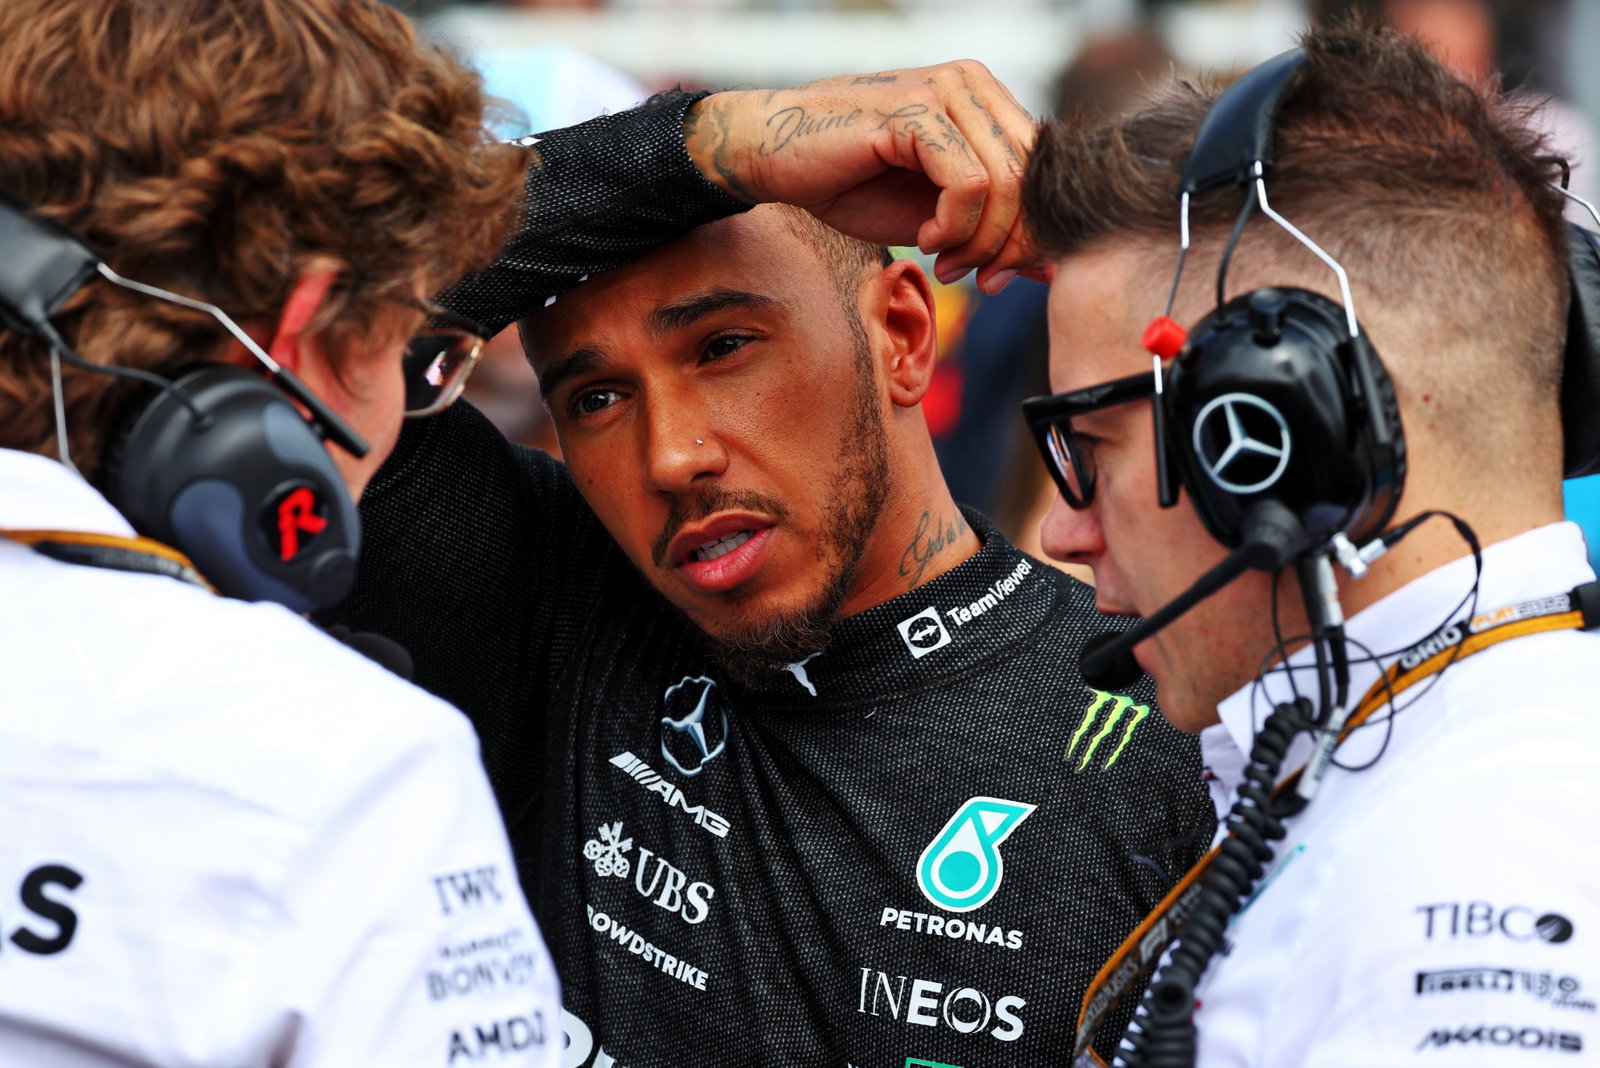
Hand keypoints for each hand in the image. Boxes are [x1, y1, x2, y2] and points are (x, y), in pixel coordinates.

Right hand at [684, 61, 1037, 292]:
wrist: (773, 157)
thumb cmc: (849, 182)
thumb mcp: (935, 218)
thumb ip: (992, 232)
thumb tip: (1051, 268)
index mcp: (985, 101)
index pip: (1044, 172)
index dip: (1032, 234)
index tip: (1000, 277)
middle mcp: (973, 85)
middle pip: (1033, 178)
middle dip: (1014, 244)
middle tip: (983, 280)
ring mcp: (946, 91)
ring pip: (1005, 183)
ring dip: (980, 241)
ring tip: (946, 263)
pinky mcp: (917, 110)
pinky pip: (969, 182)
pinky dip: (954, 224)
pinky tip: (925, 238)